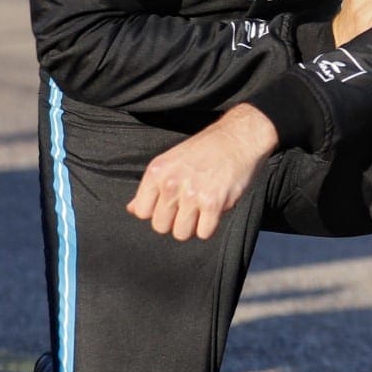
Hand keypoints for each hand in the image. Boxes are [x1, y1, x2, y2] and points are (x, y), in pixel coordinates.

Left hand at [126, 104, 277, 241]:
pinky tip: (214, 212)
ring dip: (192, 227)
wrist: (239, 137)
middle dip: (174, 221)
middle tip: (188, 209)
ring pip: (181, 233)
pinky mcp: (213, 203)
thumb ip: (151, 188)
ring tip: (201, 212)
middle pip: (160, 226)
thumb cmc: (206, 149)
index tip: (170, 206)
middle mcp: (171, 183)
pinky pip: (204, 233)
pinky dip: (209, 227)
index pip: (142, 212)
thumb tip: (132, 209)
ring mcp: (192, 194)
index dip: (157, 212)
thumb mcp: (171, 161)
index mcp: (156, 172)